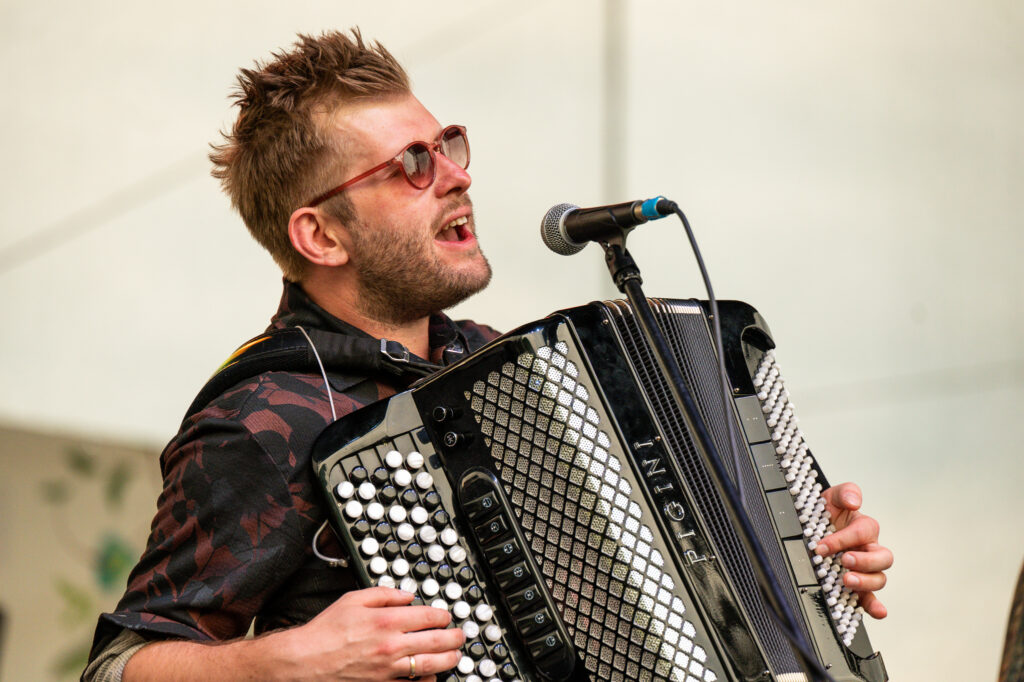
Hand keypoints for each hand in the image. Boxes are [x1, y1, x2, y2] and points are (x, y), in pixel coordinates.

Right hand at [277, 586, 464, 680]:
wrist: (305, 661)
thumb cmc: (326, 631)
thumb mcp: (354, 599)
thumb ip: (385, 594)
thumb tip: (408, 595)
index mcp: (387, 620)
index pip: (429, 616)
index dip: (443, 615)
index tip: (446, 616)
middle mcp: (392, 645)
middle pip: (437, 641)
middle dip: (454, 638)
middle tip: (460, 635)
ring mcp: (389, 669)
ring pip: (431, 665)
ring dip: (448, 659)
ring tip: (455, 656)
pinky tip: (431, 677)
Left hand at [815, 482, 891, 618]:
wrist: (813, 523)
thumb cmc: (826, 511)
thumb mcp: (833, 496)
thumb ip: (846, 492)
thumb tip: (854, 502)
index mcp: (864, 528)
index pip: (863, 532)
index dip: (843, 539)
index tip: (822, 546)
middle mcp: (868, 549)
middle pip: (882, 558)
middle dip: (865, 561)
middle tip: (844, 561)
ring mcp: (864, 568)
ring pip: (879, 578)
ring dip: (866, 582)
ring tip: (847, 581)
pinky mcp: (857, 584)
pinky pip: (870, 597)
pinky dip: (875, 606)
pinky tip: (878, 612)